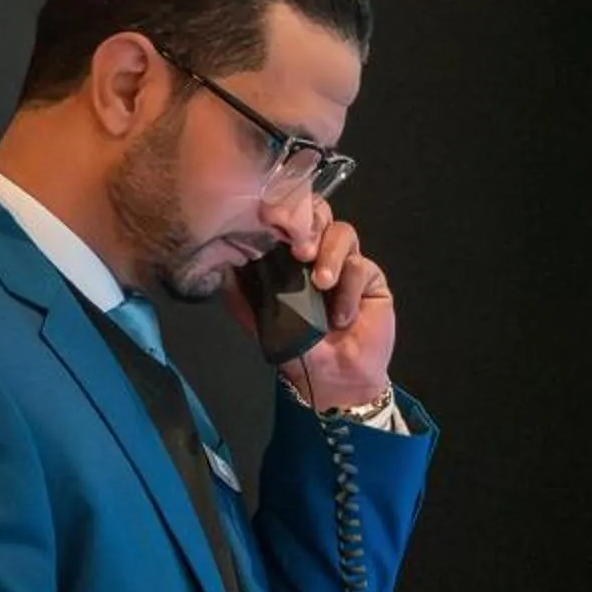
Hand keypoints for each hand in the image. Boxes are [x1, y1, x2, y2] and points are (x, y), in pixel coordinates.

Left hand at [228, 199, 397, 409]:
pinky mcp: (370, 277)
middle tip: (301, 252)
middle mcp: (318, 252)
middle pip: (320, 213)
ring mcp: (345, 262)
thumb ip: (241, 292)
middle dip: (310, 226)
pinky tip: (340, 316)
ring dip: (330, 255)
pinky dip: (349, 289)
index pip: (290, 218)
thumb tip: (221, 265)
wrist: (333, 378)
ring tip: (321, 284)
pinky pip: (361, 267)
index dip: (284, 214)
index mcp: (290, 256)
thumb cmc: (297, 349)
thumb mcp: (259, 320)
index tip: (273, 225)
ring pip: (343, 233)